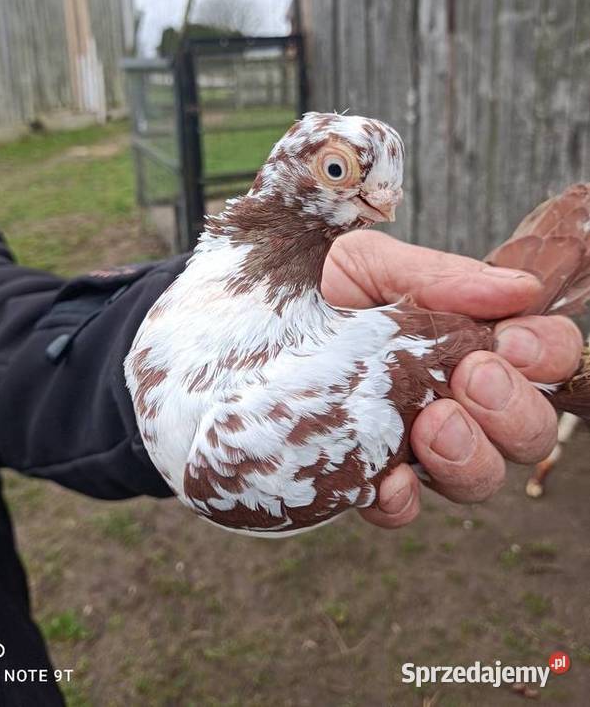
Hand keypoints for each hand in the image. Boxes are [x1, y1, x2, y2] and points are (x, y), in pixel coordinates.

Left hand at [321, 231, 582, 528]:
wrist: (228, 330)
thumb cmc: (304, 287)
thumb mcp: (366, 263)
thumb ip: (438, 276)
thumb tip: (519, 290)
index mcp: (462, 338)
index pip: (541, 353)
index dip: (544, 353)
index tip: (510, 342)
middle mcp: (451, 396)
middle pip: (527, 430)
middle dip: (513, 410)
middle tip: (470, 378)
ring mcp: (412, 443)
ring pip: (480, 479)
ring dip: (471, 458)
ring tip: (432, 424)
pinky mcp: (364, 479)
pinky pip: (402, 509)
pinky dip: (401, 501)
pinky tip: (384, 480)